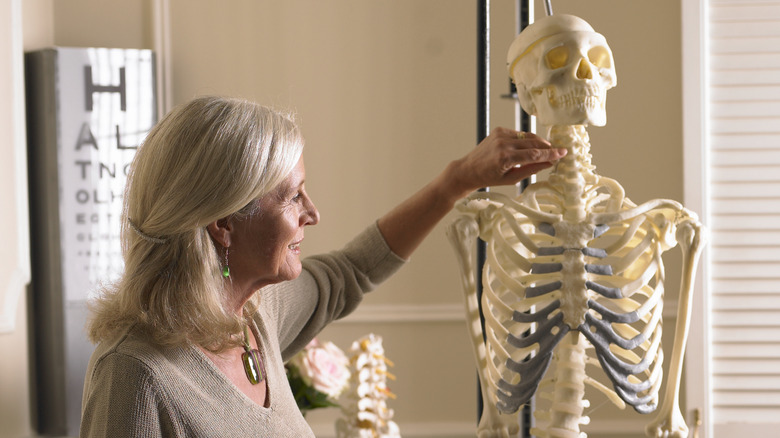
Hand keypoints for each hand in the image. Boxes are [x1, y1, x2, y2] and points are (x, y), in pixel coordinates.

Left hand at [447, 127, 566, 199]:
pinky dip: (526, 140)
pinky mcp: (499, 130)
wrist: (468, 169)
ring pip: (527, 136)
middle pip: (533, 143)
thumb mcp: (511, 179)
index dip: (551, 153)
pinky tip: (529, 147)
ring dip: (538, 142)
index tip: (563, 152)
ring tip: (547, 150)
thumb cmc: (489, 178)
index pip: (534, 154)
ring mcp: (500, 134)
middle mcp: (503, 144)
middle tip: (558, 152)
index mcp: (505, 158)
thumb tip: (549, 163)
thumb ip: (531, 169)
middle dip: (547, 147)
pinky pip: (519, 134)